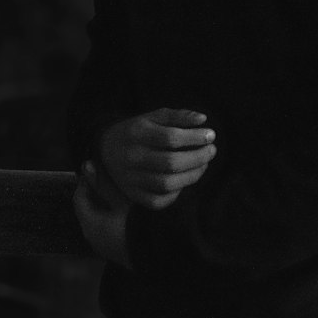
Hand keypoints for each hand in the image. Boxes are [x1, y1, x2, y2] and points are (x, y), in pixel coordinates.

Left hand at [72, 161, 130, 268]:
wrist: (159, 255)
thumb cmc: (138, 224)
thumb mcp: (122, 200)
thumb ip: (103, 183)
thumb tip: (86, 164)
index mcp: (89, 224)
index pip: (79, 197)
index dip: (86, 180)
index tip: (98, 166)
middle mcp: (92, 237)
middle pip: (89, 208)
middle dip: (97, 190)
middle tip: (111, 175)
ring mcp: (104, 246)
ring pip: (99, 218)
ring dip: (106, 203)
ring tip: (122, 188)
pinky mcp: (116, 250)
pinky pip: (108, 228)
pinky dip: (113, 215)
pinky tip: (128, 207)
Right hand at [100, 107, 216, 209]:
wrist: (106, 149)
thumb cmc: (138, 130)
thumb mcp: (154, 117)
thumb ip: (178, 116)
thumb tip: (203, 120)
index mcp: (137, 133)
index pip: (170, 137)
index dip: (194, 137)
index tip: (211, 135)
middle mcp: (132, 156)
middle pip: (170, 163)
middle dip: (198, 158)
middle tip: (212, 151)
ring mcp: (130, 178)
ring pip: (166, 184)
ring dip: (192, 176)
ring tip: (203, 165)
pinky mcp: (132, 194)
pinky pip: (157, 201)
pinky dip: (176, 194)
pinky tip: (185, 181)